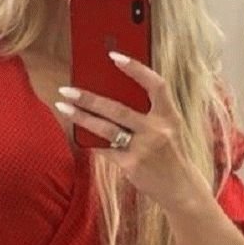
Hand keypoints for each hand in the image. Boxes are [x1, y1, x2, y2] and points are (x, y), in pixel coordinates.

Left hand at [55, 51, 199, 211]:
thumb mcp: (168, 129)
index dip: (136, 69)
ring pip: (106, 128)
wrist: (180, 188)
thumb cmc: (169, 153)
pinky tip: (76, 132)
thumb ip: (147, 113)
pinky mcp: (132, 165)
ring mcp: (144, 148)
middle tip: (67, 89)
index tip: (114, 56)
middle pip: (118, 108)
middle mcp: (157, 129)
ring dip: (81, 117)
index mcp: (169, 115)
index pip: (156, 84)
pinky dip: (90, 140)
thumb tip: (111, 96)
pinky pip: (105, 149)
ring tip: (63, 107)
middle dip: (89, 98)